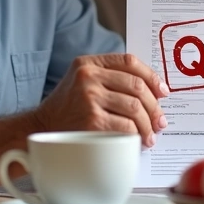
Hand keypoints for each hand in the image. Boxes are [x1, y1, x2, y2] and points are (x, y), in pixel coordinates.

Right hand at [34, 54, 169, 147]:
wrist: (40, 129)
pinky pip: (126, 126)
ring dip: (148, 124)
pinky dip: (137, 136)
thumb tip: (154, 92)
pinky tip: (138, 142)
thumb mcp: (83, 83)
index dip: (151, 76)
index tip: (162, 92)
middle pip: (136, 86)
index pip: (129, 61)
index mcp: (88, 63)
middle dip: (154, 106)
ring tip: (150, 135)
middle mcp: (88, 76)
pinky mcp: (91, 120)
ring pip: (134, 107)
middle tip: (160, 121)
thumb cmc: (67, 109)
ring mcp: (89, 97)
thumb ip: (111, 79)